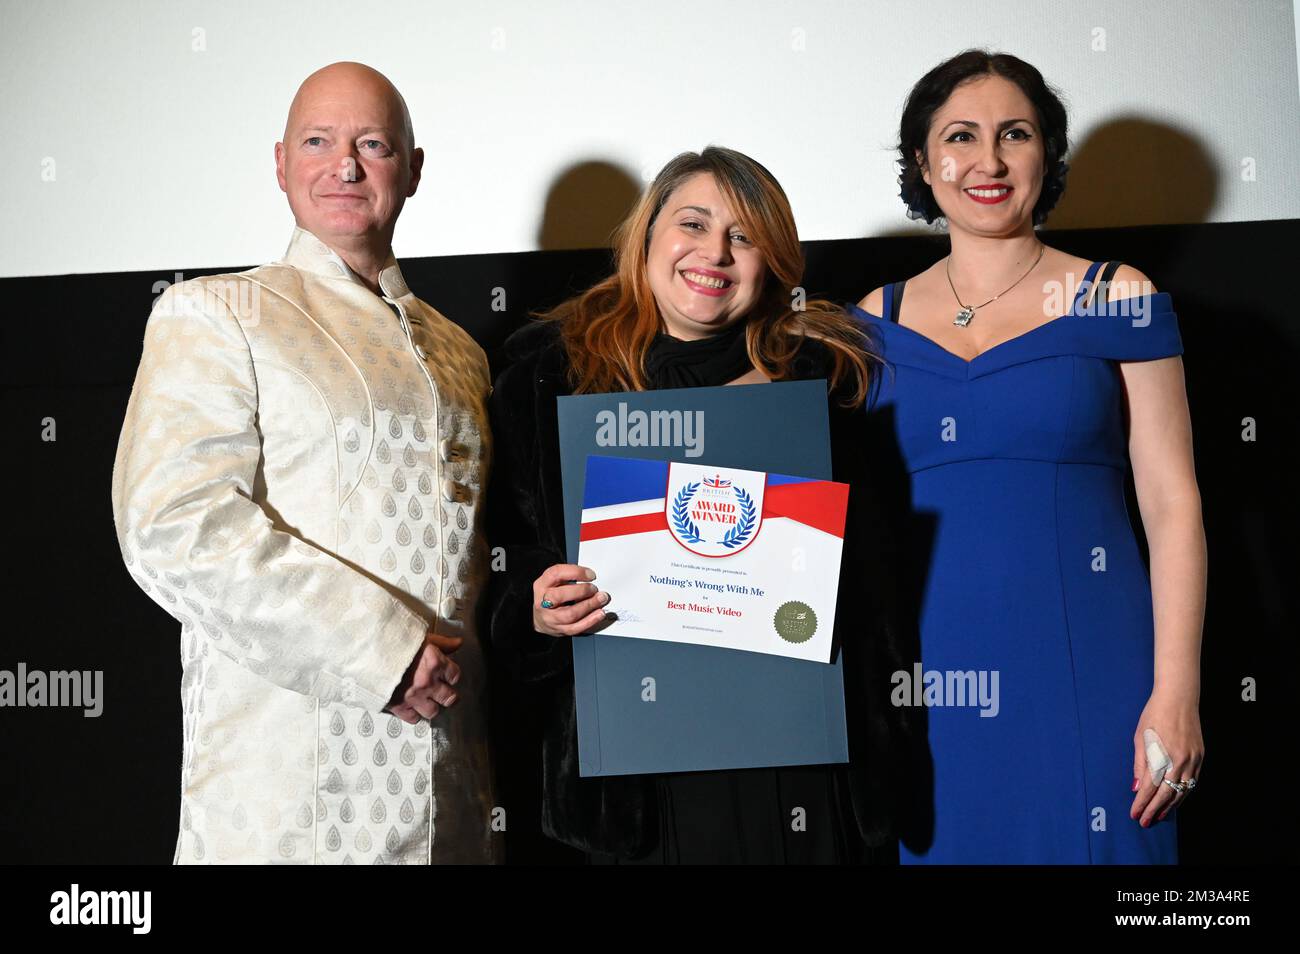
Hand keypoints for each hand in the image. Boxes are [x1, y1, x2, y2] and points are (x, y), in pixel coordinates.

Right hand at [386, 631, 462, 724]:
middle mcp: (427, 682)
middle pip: (449, 698)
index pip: (455, 675)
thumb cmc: (394, 642)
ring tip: (427, 700)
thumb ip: (443, 642)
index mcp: (434, 663)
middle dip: (448, 695)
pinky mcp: (399, 706)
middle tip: (443, 692)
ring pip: (433, 711)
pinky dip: (413, 713)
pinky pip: (413, 718)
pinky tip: (411, 706)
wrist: (367, 653)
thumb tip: (459, 642)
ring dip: (432, 706)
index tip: (446, 674)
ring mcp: (414, 696)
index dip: (451, 674)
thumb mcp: (421, 637)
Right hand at [532, 563, 609, 636]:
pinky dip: (591, 620)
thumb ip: (569, 577)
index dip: (575, 572)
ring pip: (570, 614)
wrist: (539, 618)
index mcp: (541, 585)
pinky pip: (576, 627)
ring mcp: (550, 618)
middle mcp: (543, 602)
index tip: (591, 575)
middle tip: (594, 589)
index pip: (556, 574)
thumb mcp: (554, 582)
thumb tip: (591, 576)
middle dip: (581, 591)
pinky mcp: (560, 630)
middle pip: (560, 596)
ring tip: (601, 599)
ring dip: (589, 605)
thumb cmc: (551, 596)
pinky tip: (599, 614)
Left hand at [1130, 689, 1203, 826]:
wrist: (1179, 699)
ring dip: (1170, 806)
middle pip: (1166, 794)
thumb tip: (1137, 787)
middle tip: (1145, 821)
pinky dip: (1183, 794)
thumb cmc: (1154, 715)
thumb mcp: (1139, 737)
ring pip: (1182, 791)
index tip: (1135, 814)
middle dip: (1154, 810)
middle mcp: (1179, 761)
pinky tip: (1175, 800)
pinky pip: (1192, 782)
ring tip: (1158, 815)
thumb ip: (1139, 764)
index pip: (1150, 788)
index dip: (1142, 803)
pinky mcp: (1200, 757)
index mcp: (1161, 756)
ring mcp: (1192, 760)